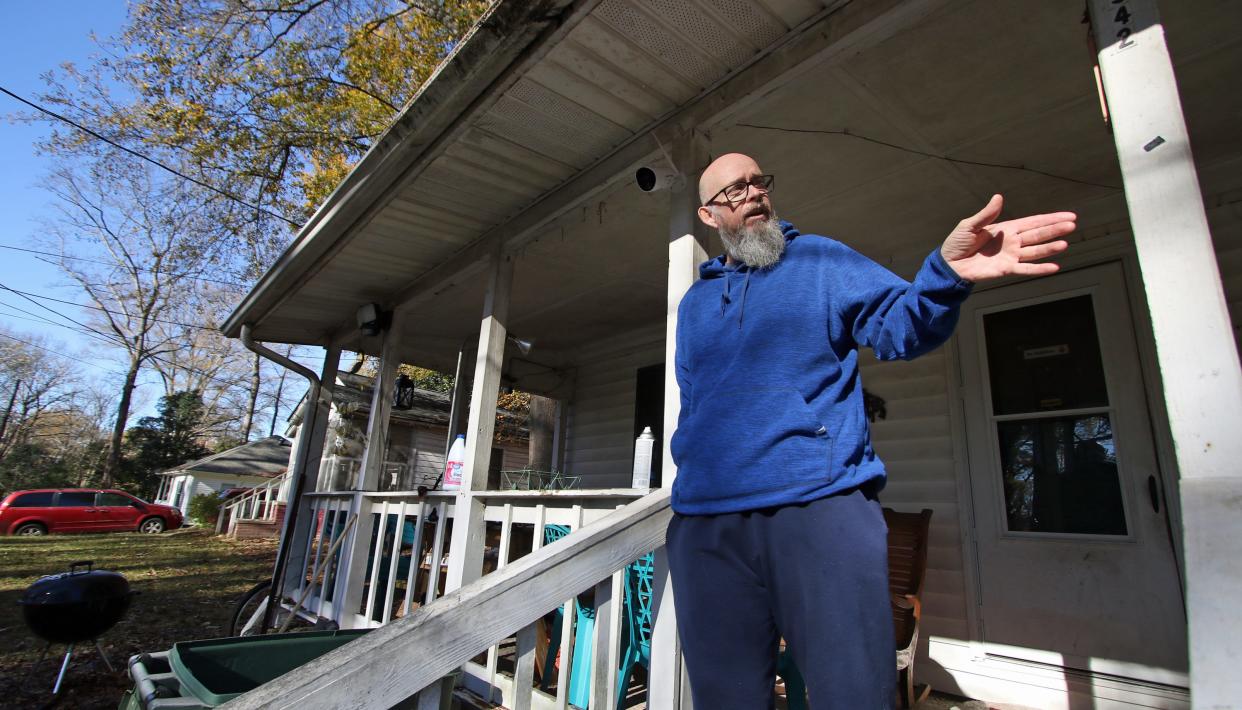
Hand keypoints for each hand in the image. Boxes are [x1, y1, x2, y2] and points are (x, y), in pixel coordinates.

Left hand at [941, 195, 1074, 282]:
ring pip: (1035, 251)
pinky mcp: (1006, 269)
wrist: (949, 264)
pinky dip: (1039, 269)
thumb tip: (999, 197)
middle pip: (1038, 234)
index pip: (1034, 222)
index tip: (1069, 216)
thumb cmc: (958, 242)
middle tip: (1072, 225)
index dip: (1051, 218)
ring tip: (1065, 244)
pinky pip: (1025, 269)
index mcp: (1007, 228)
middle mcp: (1013, 241)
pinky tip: (1054, 267)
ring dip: (1050, 248)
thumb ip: (986, 214)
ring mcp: (1011, 256)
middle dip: (1055, 230)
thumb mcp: (970, 225)